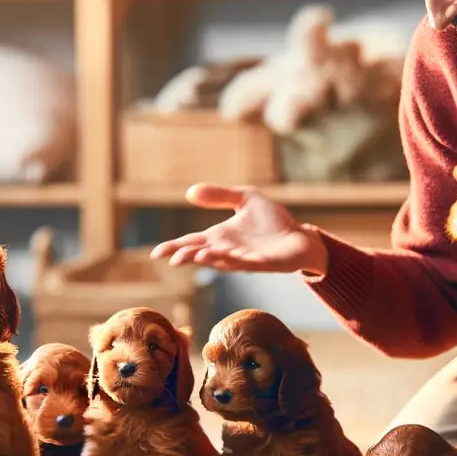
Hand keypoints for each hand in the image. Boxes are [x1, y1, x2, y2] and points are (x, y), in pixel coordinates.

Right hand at [148, 184, 328, 275]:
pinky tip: (221, 256)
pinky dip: (233, 260)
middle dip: (187, 256)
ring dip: (207, 259)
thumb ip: (219, 195)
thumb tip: (190, 192)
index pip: (191, 243)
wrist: (300, 236)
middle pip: (201, 254)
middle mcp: (228, 251)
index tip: (156, 253)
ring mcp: (244, 259)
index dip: (174, 248)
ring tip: (193, 255)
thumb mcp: (244, 198)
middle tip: (172, 258)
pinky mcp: (263, 263)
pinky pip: (245, 263)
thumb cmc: (272, 220)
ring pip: (221, 261)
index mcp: (220, 237)